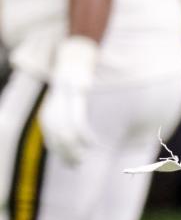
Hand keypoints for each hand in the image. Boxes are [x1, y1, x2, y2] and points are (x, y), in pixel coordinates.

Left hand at [39, 36, 97, 165]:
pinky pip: (78, 120)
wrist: (75, 54)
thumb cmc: (74, 78)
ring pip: (66, 133)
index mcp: (49, 111)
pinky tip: (92, 142)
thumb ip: (66, 115)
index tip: (71, 164)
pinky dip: (84, 135)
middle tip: (77, 165)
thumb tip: (73, 137)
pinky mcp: (76, 93)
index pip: (51, 140)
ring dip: (75, 149)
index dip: (60, 154)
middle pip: (56, 139)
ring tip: (84, 158)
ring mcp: (64, 101)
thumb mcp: (67, 98)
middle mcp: (52, 107)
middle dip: (66, 155)